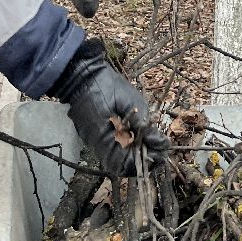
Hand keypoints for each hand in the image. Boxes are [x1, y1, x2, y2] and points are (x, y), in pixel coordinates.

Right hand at [48, 38, 168, 175]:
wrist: (80, 74)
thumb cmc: (104, 84)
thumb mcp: (129, 100)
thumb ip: (143, 123)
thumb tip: (158, 142)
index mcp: (102, 138)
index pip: (125, 164)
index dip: (145, 162)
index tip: (161, 150)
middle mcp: (96, 146)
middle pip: (123, 166)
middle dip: (144, 159)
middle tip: (161, 147)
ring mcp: (95, 141)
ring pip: (119, 159)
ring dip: (138, 154)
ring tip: (154, 142)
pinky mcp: (96, 135)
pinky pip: (114, 149)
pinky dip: (129, 147)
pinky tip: (141, 137)